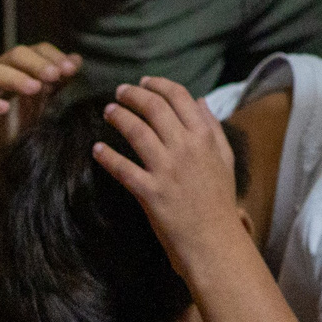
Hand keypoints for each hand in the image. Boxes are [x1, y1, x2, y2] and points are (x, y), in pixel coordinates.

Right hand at [0, 43, 81, 149]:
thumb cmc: (20, 118)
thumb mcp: (45, 100)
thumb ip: (59, 80)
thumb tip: (76, 59)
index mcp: (21, 64)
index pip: (38, 49)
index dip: (54, 56)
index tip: (70, 69)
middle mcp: (2, 68)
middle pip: (17, 55)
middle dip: (37, 63)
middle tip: (55, 75)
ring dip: (16, 78)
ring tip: (35, 88)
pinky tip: (4, 108)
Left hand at [97, 79, 258, 275]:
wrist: (214, 240)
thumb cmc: (220, 200)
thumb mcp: (224, 158)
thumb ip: (212, 127)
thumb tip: (199, 101)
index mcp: (203, 136)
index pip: (178, 97)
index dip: (157, 84)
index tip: (143, 82)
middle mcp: (185, 147)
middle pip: (154, 108)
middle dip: (133, 95)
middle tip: (119, 92)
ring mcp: (166, 169)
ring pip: (136, 131)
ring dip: (118, 116)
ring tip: (108, 111)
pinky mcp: (149, 192)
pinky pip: (123, 169)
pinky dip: (107, 156)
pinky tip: (97, 149)